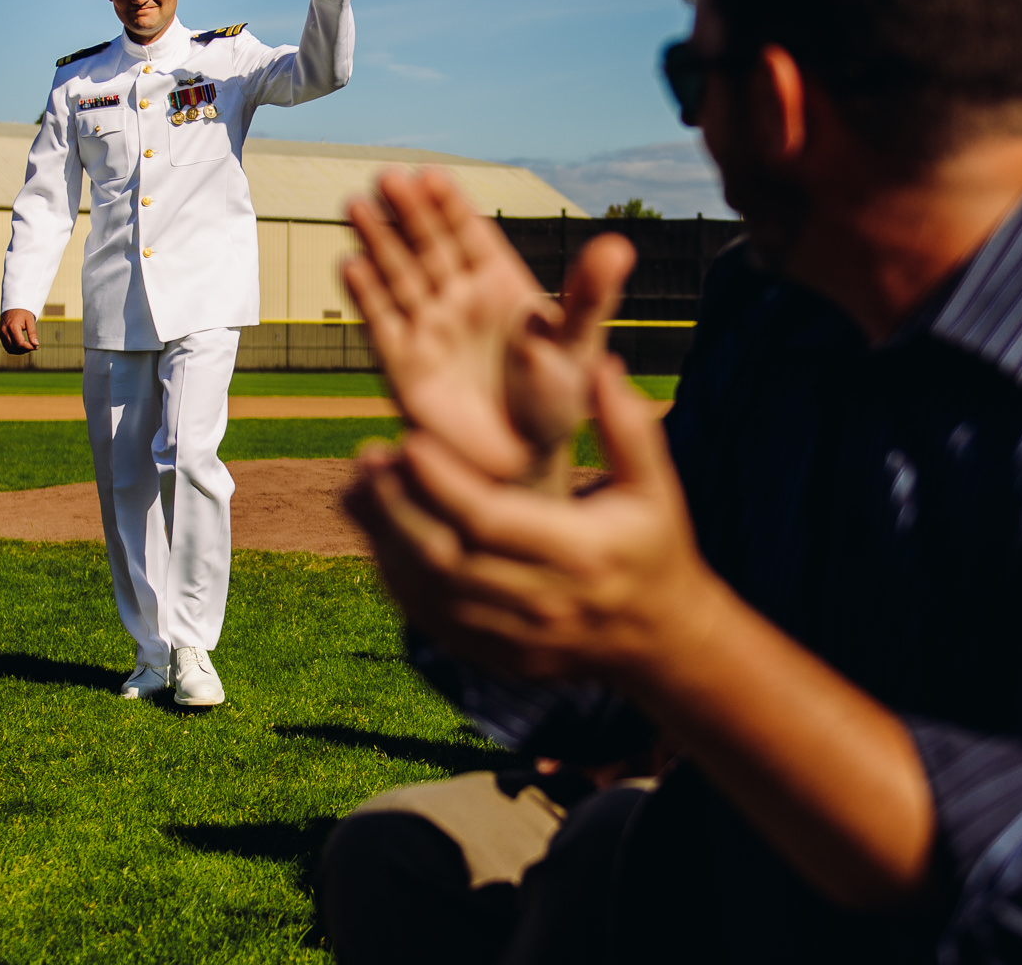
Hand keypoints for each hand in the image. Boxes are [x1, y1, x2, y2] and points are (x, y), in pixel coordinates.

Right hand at [0, 308, 38, 354]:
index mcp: (12, 326)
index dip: (29, 347)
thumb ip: (33, 333)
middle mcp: (4, 331)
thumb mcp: (30, 320)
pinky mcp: (1, 335)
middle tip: (34, 346)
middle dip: (25, 350)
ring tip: (29, 346)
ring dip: (20, 351)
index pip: (20, 343)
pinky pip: (7, 347)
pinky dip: (15, 349)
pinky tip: (22, 346)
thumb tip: (36, 345)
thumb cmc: (23, 312)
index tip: (36, 346)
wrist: (12, 306)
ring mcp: (1, 334)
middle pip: (14, 347)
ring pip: (10, 349)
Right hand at [343, 169, 633, 484]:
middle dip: (408, 213)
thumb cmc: (557, 401)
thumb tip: (619, 246)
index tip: (431, 175)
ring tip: (356, 205)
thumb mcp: (578, 345)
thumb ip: (590, 296)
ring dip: (377, 241)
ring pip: (399, 275)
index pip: (470, 234)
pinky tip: (350, 264)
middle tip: (388, 178)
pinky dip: (366, 295)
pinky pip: (381, 323)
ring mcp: (429, 328)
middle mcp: (459, 298)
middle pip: (428, 246)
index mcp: (501, 285)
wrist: (521, 463)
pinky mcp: (402, 364)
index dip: (449, 205)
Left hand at [347, 357, 721, 681]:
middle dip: (397, 508)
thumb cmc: (655, 547)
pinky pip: (432, 621)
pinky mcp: (498, 657)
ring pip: (429, 594)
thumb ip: (628, 428)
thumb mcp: (655, 486)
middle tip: (368, 459)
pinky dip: (397, 580)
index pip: (492, 520)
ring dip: (385, 541)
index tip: (408, 441)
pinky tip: (379, 536)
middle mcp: (545, 602)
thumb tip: (598, 364)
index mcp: (581, 554)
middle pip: (447, 560)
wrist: (663, 640)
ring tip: (358, 490)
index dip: (442, 483)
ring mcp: (518, 638)